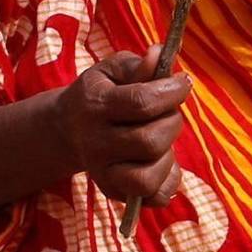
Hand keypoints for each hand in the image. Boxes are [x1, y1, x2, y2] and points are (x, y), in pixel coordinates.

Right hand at [53, 49, 188, 205]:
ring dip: (167, 156)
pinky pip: (154, 196)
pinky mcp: (115, 191)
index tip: (182, 83)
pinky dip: (168, 180)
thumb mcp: (112, 71)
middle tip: (167, 113)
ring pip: (148, 176)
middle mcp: (94, 142)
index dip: (172, 92)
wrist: (68, 129)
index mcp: (93, 105)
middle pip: (149, 141)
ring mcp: (103, 171)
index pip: (141, 103)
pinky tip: (160, 162)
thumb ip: (137, 65)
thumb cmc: (101, 94)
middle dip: (171, 122)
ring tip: (160, 140)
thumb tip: (158, 55)